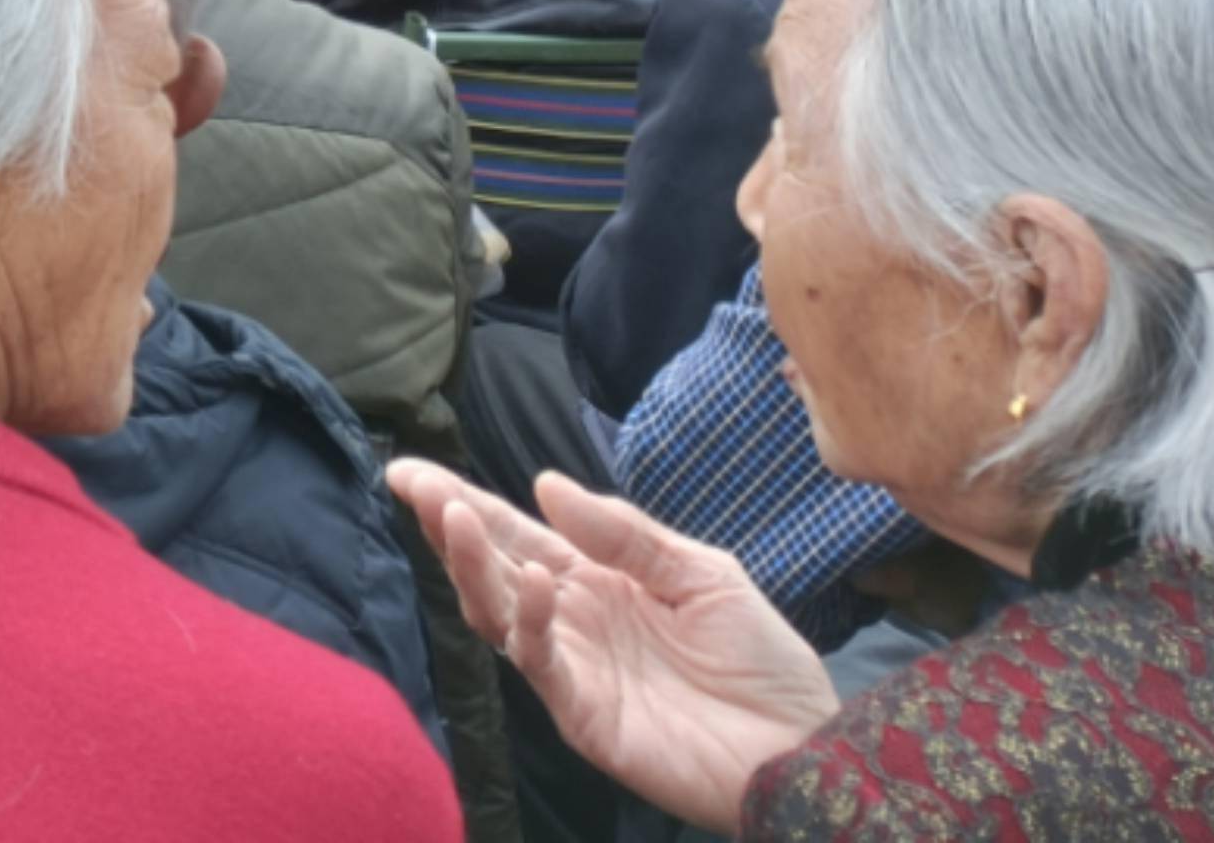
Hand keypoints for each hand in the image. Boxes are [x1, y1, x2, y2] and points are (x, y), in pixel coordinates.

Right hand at [387, 464, 832, 831]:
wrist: (804, 745)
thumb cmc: (762, 662)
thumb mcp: (703, 574)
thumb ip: (626, 534)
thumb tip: (544, 483)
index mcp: (598, 581)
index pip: (518, 533)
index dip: (465, 501)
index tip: (412, 468)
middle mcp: (573, 620)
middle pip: (493, 566)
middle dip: (448, 522)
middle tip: (409, 481)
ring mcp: (573, 668)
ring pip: (498, 613)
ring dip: (471, 564)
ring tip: (454, 514)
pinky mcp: (583, 714)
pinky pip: (542, 662)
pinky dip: (530, 619)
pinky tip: (535, 578)